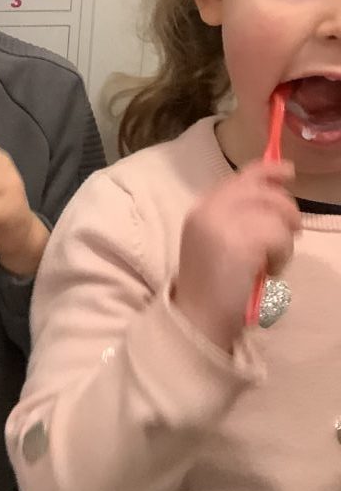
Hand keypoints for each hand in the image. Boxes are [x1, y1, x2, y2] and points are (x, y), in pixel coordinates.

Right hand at [174, 159, 299, 350]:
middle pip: (261, 189)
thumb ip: (235, 218)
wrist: (197, 318)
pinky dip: (282, 255)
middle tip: (294, 230)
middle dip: (286, 207)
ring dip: (283, 239)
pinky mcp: (240, 241)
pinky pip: (279, 235)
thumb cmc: (210, 287)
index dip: (266, 171)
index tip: (287, 171)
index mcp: (201, 209)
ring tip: (271, 261)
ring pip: (275, 213)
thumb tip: (273, 196)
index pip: (239, 178)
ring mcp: (222, 223)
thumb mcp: (216, 242)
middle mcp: (208, 209)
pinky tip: (269, 270)